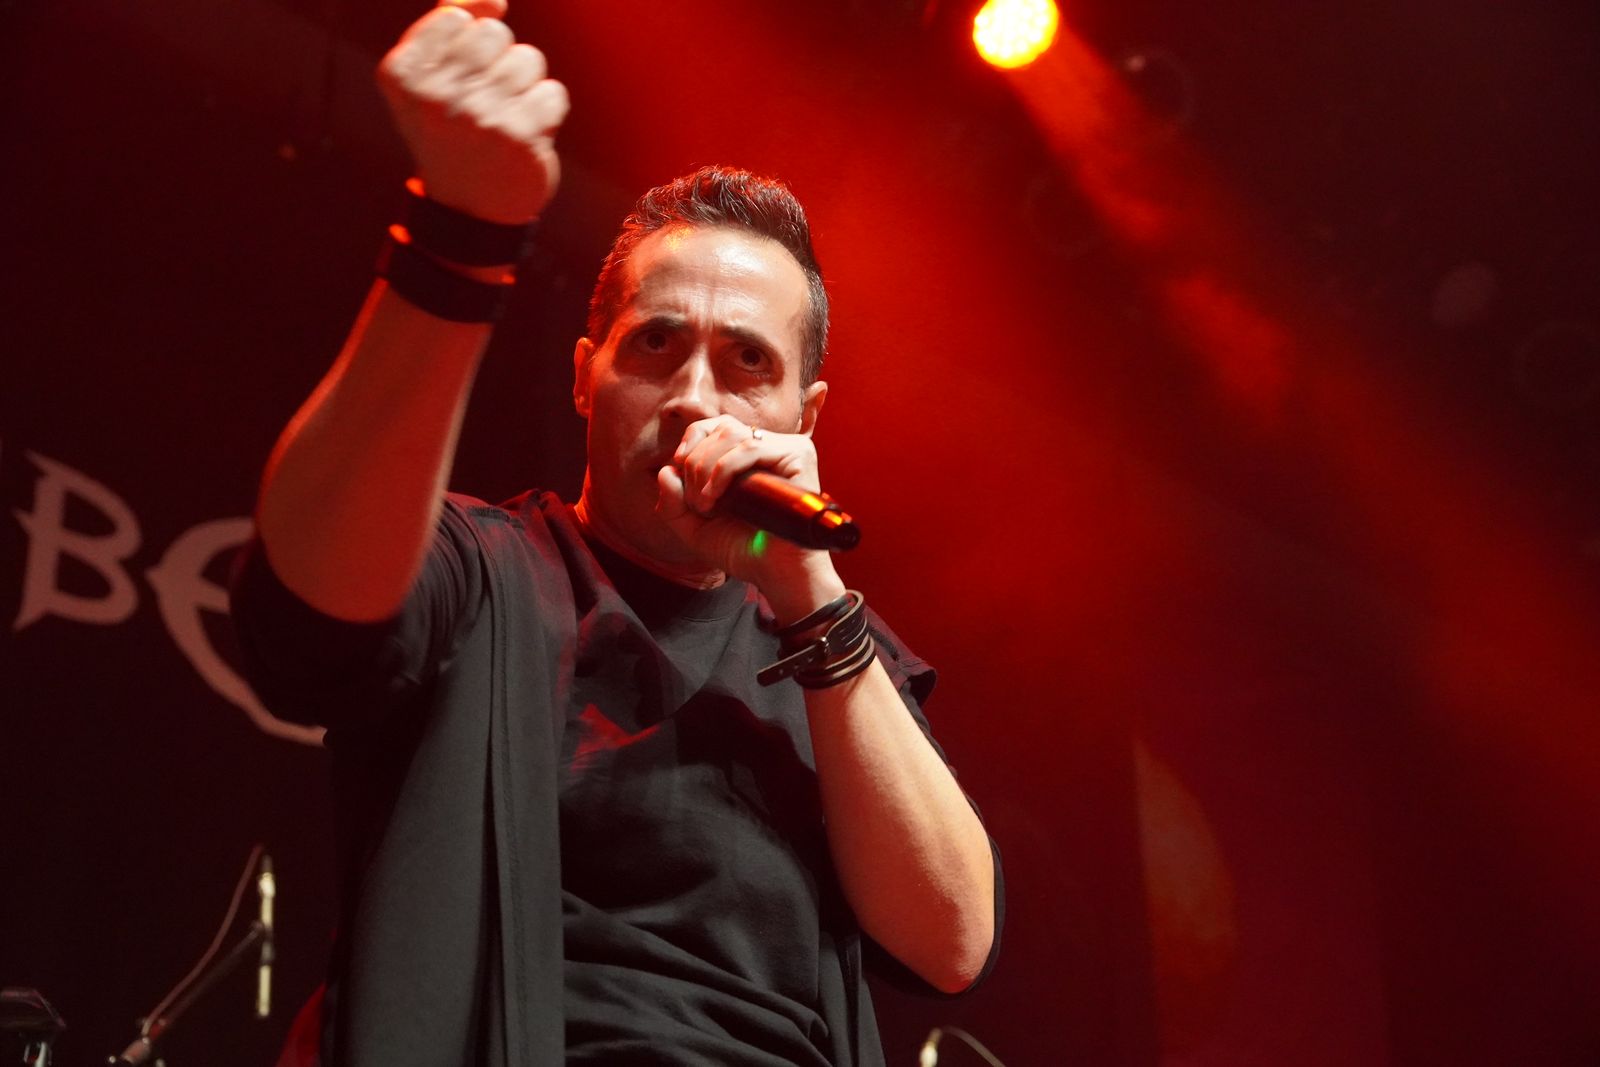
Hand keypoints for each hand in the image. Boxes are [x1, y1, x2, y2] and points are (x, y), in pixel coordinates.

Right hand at [377, 0, 569, 223]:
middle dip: (499, 63)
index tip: (456, 86)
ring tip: (505, 121)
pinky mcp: (519, 137)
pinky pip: (553, 92)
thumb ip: (452, 20)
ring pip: (528, 59)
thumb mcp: (431, 75)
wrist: (469, 210)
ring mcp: (478, 117)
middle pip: (495, 34)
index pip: (457, 16)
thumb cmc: (452, 131)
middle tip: (483, 105)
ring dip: (524, 88)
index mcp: (400, 74)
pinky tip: (525, 138)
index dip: (468, 47)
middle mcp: (435, 95)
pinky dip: (546, 113)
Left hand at [656, 416, 844, 609]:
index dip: (691, 441)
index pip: (716, 426)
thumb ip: (673, 504)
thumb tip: (665, 470)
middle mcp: (769, 448)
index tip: (678, 470)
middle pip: (720, 427)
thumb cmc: (743, 552)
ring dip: (706, 468)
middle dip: (695, 462)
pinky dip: (724, 469)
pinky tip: (715, 495)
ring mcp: (785, 449)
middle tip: (696, 501)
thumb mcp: (696, 529)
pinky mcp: (798, 456)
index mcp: (749, 457)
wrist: (775, 574)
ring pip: (732, 434)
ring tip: (706, 504)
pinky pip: (751, 447)